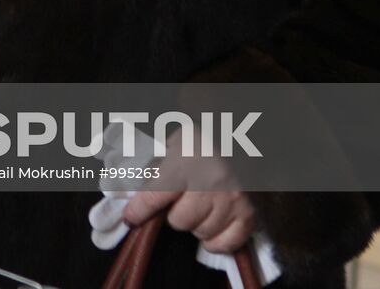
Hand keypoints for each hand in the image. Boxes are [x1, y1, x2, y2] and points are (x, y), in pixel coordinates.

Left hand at [122, 150, 255, 253]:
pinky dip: (216, 239)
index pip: (154, 196)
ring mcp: (232, 201)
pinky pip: (225, 243)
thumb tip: (131, 195)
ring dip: (196, 223)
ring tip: (200, 206)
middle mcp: (211, 183)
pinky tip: (213, 223)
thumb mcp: (174, 143)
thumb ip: (154, 168)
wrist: (239, 135)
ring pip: (201, 232)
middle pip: (179, 221)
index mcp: (187, 161)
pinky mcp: (249, 214)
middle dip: (174, 213)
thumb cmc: (202, 138)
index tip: (130, 217)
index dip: (138, 211)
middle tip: (180, 200)